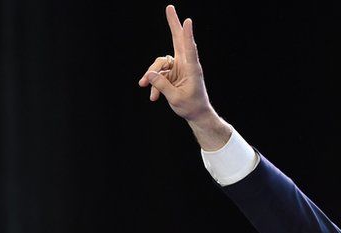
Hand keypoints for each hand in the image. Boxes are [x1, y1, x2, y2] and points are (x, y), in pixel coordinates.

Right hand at [138, 5, 211, 123]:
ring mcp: (178, 67)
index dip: (188, 35)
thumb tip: (149, 75)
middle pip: (178, 40)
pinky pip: (158, 74)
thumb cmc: (191, 106)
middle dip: (173, 24)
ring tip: (144, 87)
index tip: (188, 21)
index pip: (190, 49)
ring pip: (159, 63)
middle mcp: (186, 64)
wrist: (196, 114)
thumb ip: (162, 85)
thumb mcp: (175, 98)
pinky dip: (154, 85)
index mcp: (193, 69)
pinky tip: (154, 97)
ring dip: (151, 75)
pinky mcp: (171, 72)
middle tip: (170, 7)